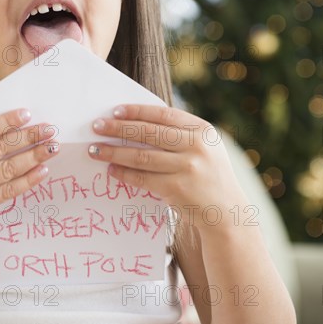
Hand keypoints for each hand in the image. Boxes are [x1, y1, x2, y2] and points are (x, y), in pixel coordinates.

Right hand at [0, 108, 58, 239]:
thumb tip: (0, 127)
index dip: (6, 121)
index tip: (27, 115)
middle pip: (0, 147)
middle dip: (28, 137)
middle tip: (49, 129)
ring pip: (8, 169)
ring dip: (34, 156)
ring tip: (52, 147)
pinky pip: (7, 191)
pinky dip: (27, 180)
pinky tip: (42, 170)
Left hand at [88, 104, 242, 230]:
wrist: (227, 212)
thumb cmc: (209, 177)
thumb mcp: (205, 148)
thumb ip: (180, 134)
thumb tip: (136, 122)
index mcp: (203, 130)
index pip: (164, 114)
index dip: (137, 111)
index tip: (115, 111)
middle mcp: (197, 147)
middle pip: (149, 133)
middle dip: (118, 128)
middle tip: (96, 126)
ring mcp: (188, 168)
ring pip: (142, 156)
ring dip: (114, 152)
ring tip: (95, 149)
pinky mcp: (177, 189)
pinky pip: (143, 178)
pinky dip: (124, 173)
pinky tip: (111, 169)